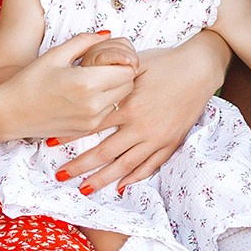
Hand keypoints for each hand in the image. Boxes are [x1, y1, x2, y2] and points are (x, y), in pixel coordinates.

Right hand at [0, 32, 138, 142]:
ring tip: (94, 80)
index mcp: (87, 83)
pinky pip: (107, 113)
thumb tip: (107, 34)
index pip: (127, 69)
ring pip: (120, 100)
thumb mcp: (56, 54)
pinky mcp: (86, 129)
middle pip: (129, 85)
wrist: (10, 113)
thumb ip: (85, 41)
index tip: (111, 56)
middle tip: (105, 65)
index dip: (123, 60)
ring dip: (114, 88)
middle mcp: (93, 105)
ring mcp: (91, 120)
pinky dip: (104, 102)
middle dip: (122, 73)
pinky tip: (86, 95)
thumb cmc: (29, 81)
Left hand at [61, 31, 227, 197]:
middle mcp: (141, 126)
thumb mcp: (135, 64)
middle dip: (80, 166)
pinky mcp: (171, 143)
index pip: (92, 125)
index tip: (50, 145)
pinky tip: (120, 186)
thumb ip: (111, 75)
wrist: (200, 68)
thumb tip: (86, 77)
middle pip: (104, 153)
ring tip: (84, 188)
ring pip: (125, 165)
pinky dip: (134, 178)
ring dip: (103, 179)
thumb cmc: (166, 61)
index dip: (70, 136)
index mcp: (129, 105)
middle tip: (60, 175)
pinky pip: (150, 166)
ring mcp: (157, 138)